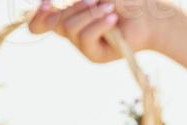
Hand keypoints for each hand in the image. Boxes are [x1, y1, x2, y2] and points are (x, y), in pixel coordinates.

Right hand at [28, 0, 167, 62]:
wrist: (148, 14)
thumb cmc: (124, 2)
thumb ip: (73, 1)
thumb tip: (45, 3)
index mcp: (70, 16)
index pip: (41, 24)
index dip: (38, 16)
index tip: (46, 2)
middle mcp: (74, 34)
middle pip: (58, 22)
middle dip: (77, 7)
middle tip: (97, 0)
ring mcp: (84, 47)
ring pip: (71, 29)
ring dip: (91, 14)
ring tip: (110, 9)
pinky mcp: (96, 56)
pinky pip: (86, 38)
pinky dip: (99, 24)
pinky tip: (114, 19)